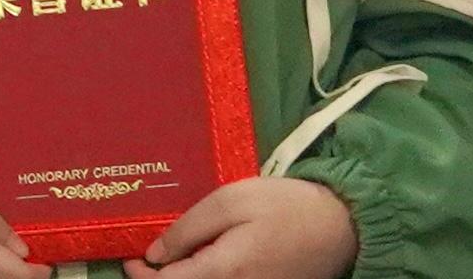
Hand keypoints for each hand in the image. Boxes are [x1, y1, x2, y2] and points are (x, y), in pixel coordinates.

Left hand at [146, 174, 361, 278]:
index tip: (131, 261)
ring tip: (175, 260)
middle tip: (147, 261)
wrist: (341, 227)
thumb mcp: (230, 201)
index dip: (143, 277)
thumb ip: (188, 229)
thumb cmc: (285, 206)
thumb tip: (155, 255)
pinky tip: (204, 263)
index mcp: (224, 272)